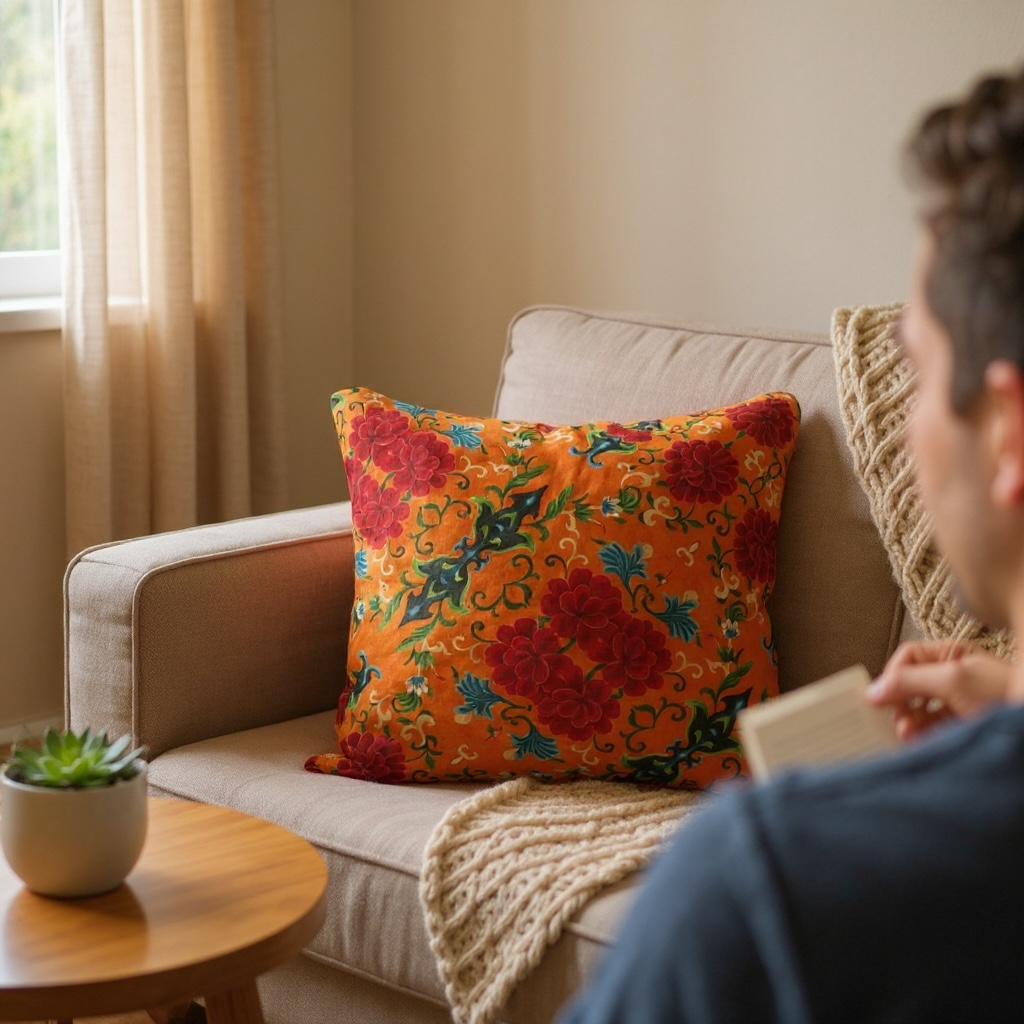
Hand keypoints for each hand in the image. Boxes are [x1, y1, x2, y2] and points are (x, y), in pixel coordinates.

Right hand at [866, 640, 1012, 741]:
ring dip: (910, 722)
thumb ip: (910, 681)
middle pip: (911, 685)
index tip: (880, 697)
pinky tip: (920, 742)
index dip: (892, 675)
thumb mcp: (953, 680)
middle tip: (896, 719)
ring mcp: (959, 703)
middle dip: (900, 702)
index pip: (907, 658)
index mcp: (952, 655)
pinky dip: (923, 735)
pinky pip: (933, 729)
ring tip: (908, 733)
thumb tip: (874, 689)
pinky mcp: (963, 727)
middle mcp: (954, 677)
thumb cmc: (1006, 696)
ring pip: (921, 710)